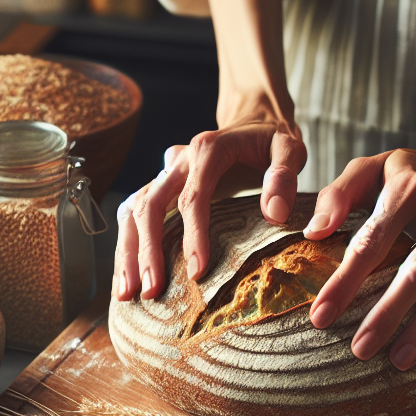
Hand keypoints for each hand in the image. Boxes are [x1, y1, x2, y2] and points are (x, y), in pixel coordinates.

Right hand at [113, 99, 305, 300]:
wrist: (252, 121)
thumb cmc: (271, 140)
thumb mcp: (290, 148)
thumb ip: (284, 175)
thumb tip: (273, 213)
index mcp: (207, 150)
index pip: (193, 197)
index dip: (192, 236)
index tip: (196, 272)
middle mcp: (177, 161)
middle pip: (150, 206)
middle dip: (147, 251)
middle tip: (151, 291)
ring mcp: (164, 175)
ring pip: (132, 211)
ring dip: (127, 252)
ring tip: (126, 294)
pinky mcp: (159, 188)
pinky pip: (132, 215)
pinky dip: (126, 245)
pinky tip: (125, 277)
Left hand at [305, 142, 415, 368]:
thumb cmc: (406, 172)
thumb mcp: (369, 167)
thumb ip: (337, 196)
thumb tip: (313, 232)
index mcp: (408, 191)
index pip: (372, 242)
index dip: (346, 281)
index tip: (320, 317)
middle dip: (388, 313)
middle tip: (359, 350)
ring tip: (397, 361)